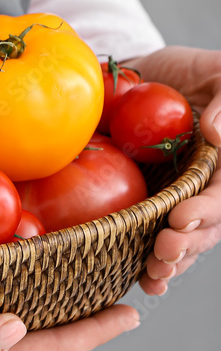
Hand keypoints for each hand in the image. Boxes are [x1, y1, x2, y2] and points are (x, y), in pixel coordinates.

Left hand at [129, 45, 220, 294]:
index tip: (181, 217)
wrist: (145, 78)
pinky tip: (139, 279)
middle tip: (162, 250)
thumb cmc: (193, 72)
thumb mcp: (219, 71)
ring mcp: (176, 198)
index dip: (205, 210)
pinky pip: (147, 235)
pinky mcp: (145, 203)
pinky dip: (143, 259)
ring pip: (181, 239)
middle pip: (204, 226)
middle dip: (185, 243)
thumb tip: (216, 132)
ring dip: (168, 261)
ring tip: (152, 273)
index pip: (220, 195)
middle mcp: (203, 187)